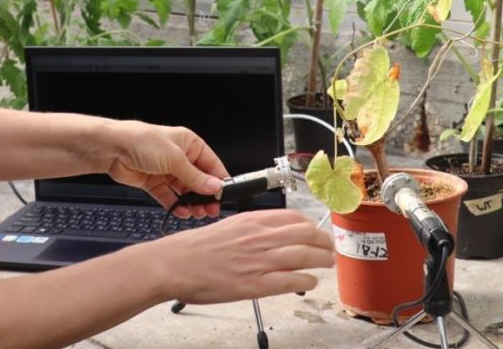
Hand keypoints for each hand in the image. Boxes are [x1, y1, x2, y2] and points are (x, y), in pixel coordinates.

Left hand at [100, 120, 228, 218]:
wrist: (112, 149)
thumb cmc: (142, 141)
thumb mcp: (175, 159)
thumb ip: (195, 176)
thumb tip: (215, 187)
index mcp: (189, 144)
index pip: (211, 164)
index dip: (218, 180)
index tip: (223, 196)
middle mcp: (179, 157)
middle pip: (198, 180)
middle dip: (205, 195)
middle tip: (211, 210)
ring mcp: (166, 170)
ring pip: (184, 190)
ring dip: (191, 202)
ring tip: (197, 213)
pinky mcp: (154, 182)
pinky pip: (169, 196)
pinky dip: (176, 205)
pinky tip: (182, 212)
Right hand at [141, 209, 334, 303]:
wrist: (173, 264)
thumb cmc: (194, 248)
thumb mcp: (227, 226)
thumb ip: (251, 229)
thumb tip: (271, 234)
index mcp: (251, 221)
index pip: (294, 217)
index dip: (311, 226)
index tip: (316, 232)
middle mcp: (259, 237)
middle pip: (306, 234)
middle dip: (323, 242)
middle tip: (328, 249)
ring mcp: (258, 261)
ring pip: (304, 256)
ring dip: (322, 261)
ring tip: (326, 264)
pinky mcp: (254, 285)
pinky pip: (291, 281)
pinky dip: (306, 281)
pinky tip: (310, 283)